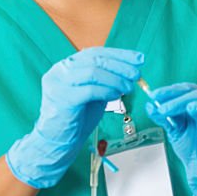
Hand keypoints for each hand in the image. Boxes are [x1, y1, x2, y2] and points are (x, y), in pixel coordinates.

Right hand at [7, 48, 142, 188]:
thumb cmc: (76, 117)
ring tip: (128, 87)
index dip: (119, 54)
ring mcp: (58, 84)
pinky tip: (116, 96)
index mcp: (66, 66)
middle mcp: (59, 71)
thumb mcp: (94, 93)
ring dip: (116, 79)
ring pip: (92, 72)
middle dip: (120, 65)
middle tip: (136, 73)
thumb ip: (106, 80)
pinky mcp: (62, 99)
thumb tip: (131, 70)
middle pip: (94, 60)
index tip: (139, 59)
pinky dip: (107, 91)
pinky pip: (89, 90)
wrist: (57, 142)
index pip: (94, 53)